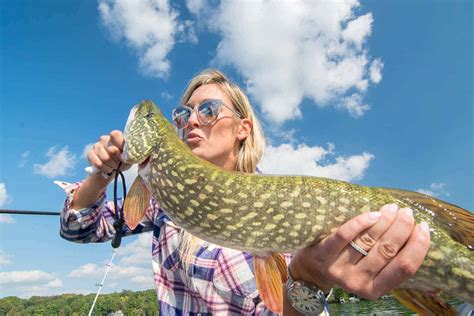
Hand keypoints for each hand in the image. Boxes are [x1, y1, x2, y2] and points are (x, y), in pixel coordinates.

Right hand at [87, 130, 131, 174]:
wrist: (111, 169)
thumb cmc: (122, 161)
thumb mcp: (128, 159)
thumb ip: (127, 156)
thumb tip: (121, 157)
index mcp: (116, 137)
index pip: (115, 134)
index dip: (120, 144)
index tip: (123, 153)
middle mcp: (105, 139)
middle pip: (112, 149)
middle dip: (117, 160)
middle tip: (119, 163)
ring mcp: (96, 145)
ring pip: (105, 158)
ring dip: (111, 166)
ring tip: (113, 166)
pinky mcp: (90, 153)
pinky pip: (98, 163)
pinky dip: (104, 168)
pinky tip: (107, 169)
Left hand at [289, 204, 429, 299]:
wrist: (311, 270)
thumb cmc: (349, 266)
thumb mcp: (370, 273)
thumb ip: (390, 263)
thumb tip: (420, 238)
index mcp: (375, 290)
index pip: (404, 269)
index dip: (418, 247)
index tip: (424, 227)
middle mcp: (358, 282)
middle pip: (387, 251)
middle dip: (402, 229)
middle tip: (408, 213)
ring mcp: (339, 268)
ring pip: (369, 241)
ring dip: (385, 220)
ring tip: (393, 208)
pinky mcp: (323, 253)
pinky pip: (345, 235)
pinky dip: (362, 222)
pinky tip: (374, 213)